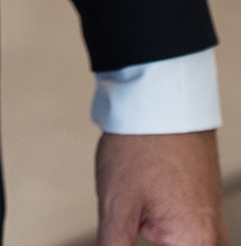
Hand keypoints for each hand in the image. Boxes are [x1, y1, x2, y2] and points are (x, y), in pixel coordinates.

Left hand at [96, 131, 225, 244]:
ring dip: (161, 234)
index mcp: (196, 242)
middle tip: (134, 217)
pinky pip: (191, 231)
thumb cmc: (141, 144)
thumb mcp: (116, 205)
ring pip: (185, 243)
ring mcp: (213, 218)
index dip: (135, 243)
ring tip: (139, 205)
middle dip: (151, 237)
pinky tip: (150, 205)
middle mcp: (213, 235)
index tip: (124, 236)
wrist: (158, 98)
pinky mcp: (207, 203)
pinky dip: (169, 228)